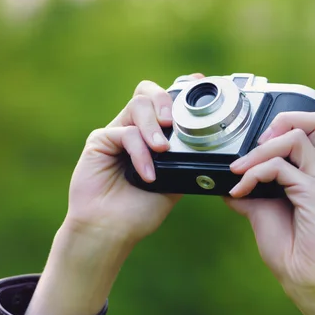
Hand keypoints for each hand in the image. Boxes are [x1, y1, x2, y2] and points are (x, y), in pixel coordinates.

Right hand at [24, 74, 203, 314]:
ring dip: (153, 126)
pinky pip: (125, 134)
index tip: (200, 82)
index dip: (181, 89)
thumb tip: (214, 149)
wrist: (111, 231)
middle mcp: (134, 129)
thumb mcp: (174, 183)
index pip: (165, 101)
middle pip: (148, 92)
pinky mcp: (100, 141)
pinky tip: (147, 175)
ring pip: (138, 106)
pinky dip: (140, 154)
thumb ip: (185, 161)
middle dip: (165, 100)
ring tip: (162, 149)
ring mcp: (116, 133)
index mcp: (152, 135)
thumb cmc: (140, 211)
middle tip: (173, 123)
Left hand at [225, 76, 314, 314]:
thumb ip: (249, 192)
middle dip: (281, 119)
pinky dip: (254, 176)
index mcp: (313, 174)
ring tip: (239, 170)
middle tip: (256, 142)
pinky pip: (281, 169)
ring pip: (296, 138)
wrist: (306, 279)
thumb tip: (226, 182)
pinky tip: (239, 193)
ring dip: (260, 149)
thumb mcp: (261, 213)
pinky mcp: (313, 196)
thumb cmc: (290, 248)